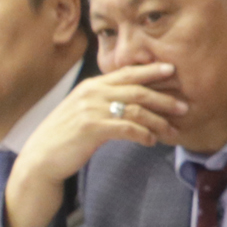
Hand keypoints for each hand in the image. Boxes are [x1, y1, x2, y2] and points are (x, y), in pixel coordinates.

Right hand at [5, 63, 182, 226]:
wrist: (42, 157)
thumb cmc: (68, 136)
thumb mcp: (86, 111)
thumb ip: (106, 102)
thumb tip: (136, 103)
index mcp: (91, 86)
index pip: (126, 73)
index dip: (151, 70)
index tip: (172, 70)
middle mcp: (91, 93)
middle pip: (137, 90)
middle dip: (164, 97)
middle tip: (185, 106)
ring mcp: (90, 109)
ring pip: (135, 110)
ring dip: (159, 121)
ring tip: (173, 131)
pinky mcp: (91, 128)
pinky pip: (127, 128)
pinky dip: (144, 134)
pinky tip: (151, 141)